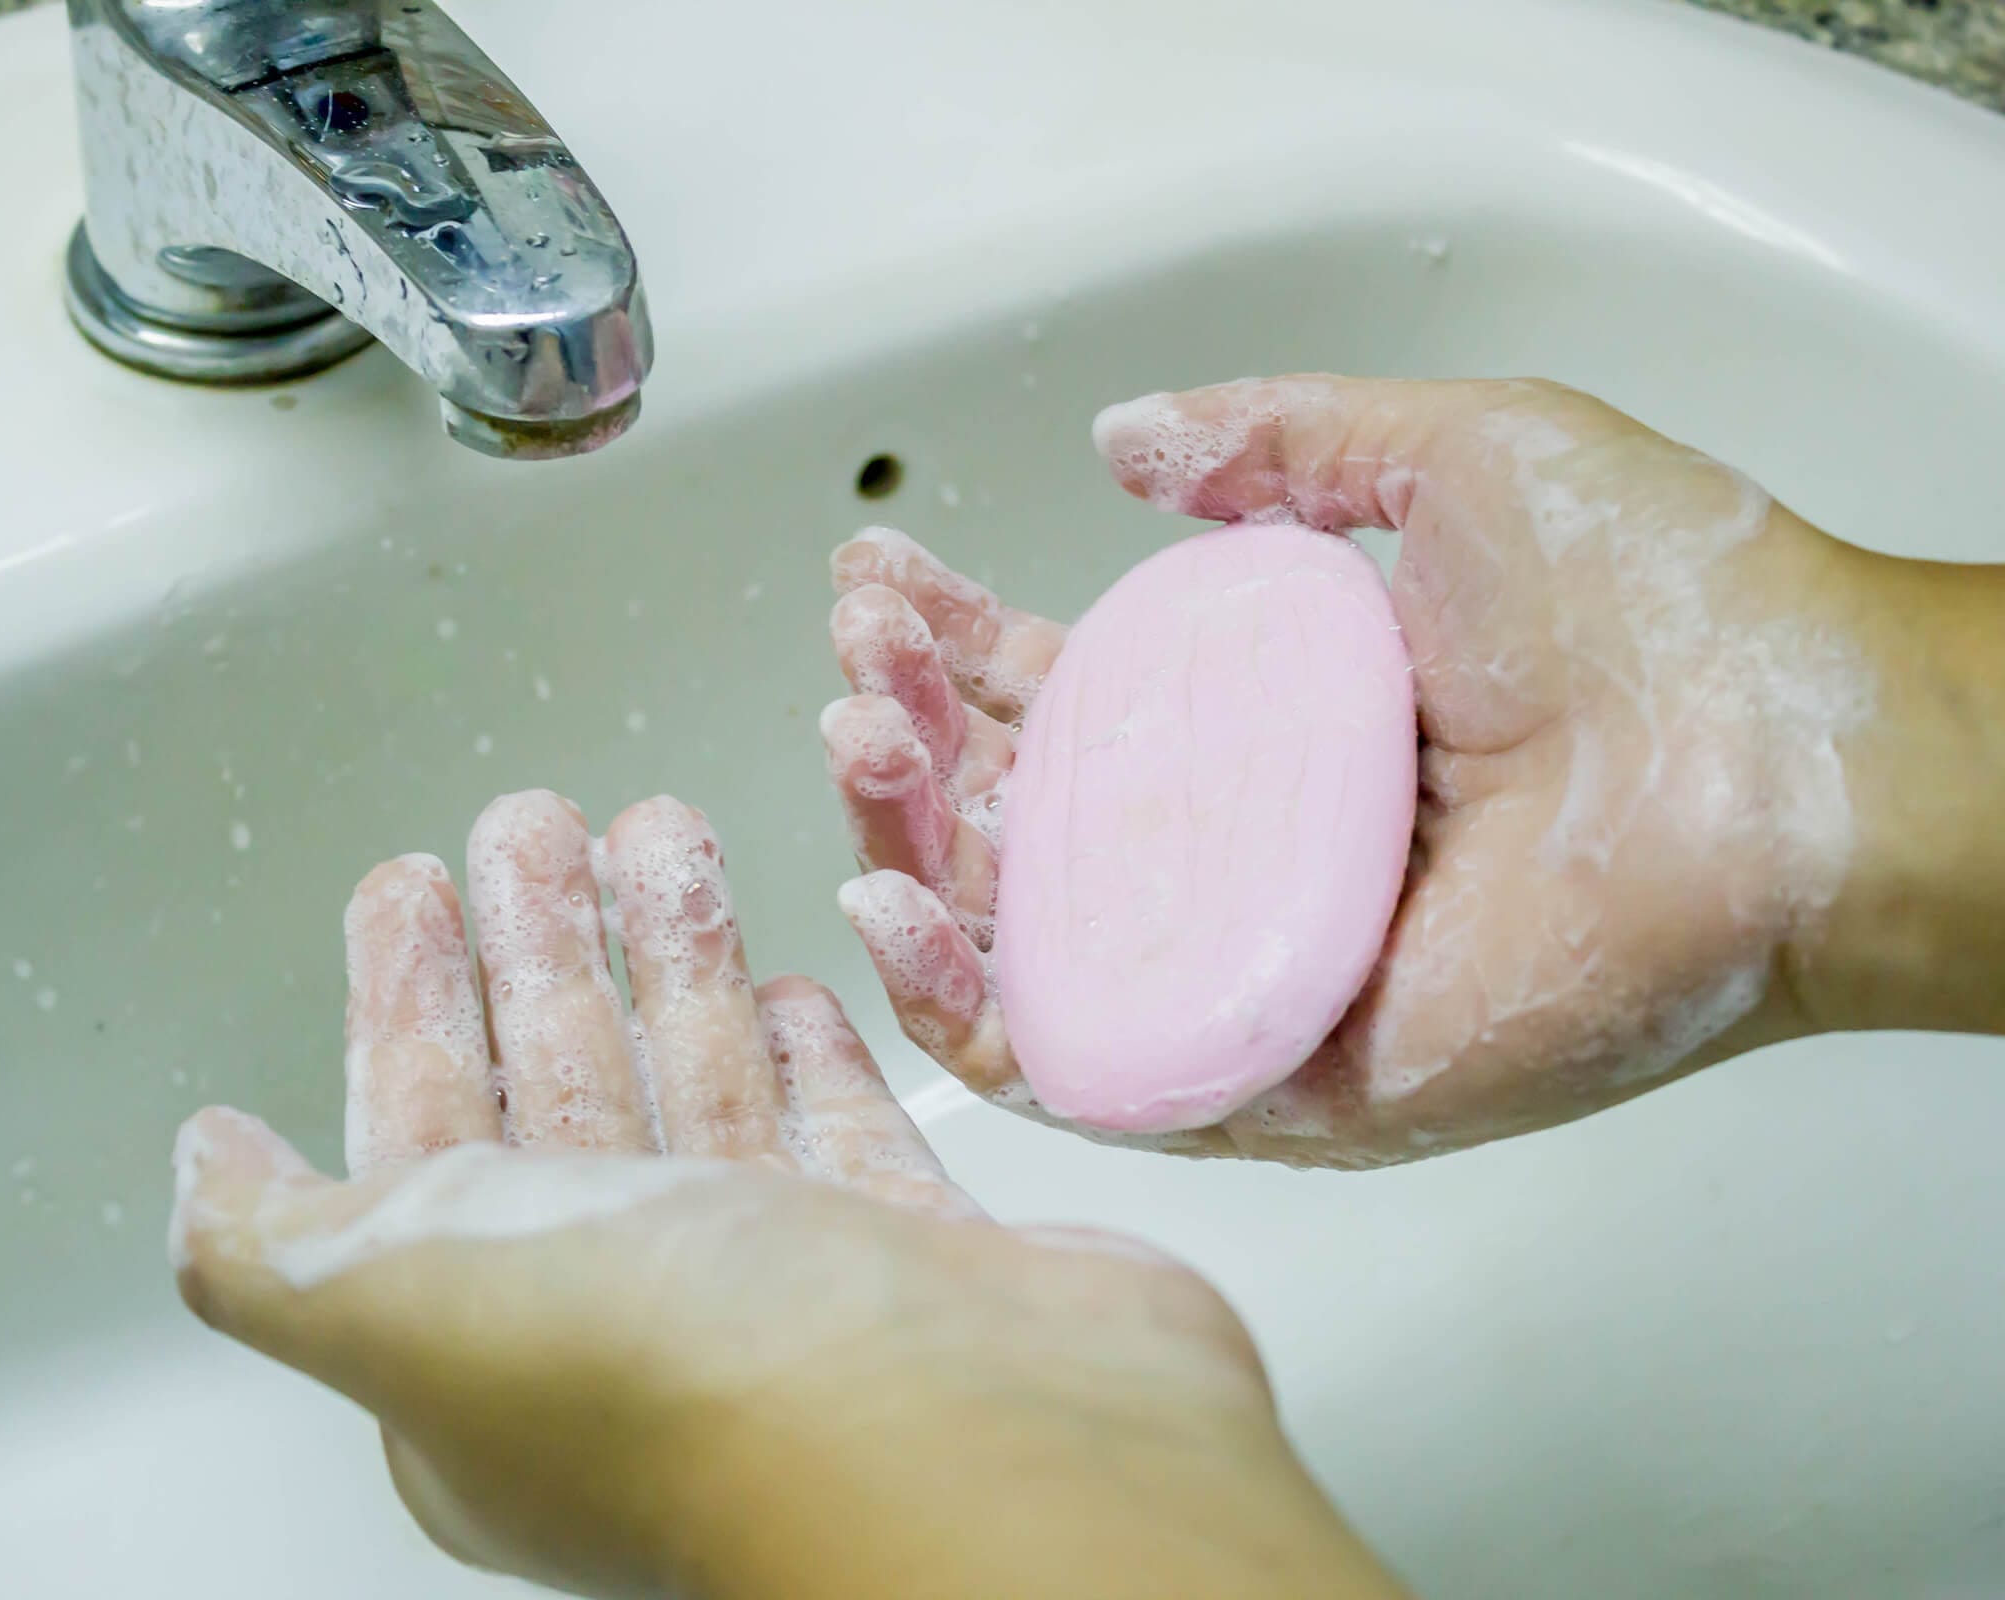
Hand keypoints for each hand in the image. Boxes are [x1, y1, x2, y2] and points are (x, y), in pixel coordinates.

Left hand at [168, 790, 1402, 1599]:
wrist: (979, 1449)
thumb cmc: (684, 1376)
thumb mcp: (398, 1300)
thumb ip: (270, 1240)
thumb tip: (203, 1169)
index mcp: (487, 1346)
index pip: (421, 1134)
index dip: (405, 1001)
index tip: (407, 879)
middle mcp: (630, 1327)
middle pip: (564, 1090)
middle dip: (539, 942)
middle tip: (533, 815)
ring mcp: (782, 1294)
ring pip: (698, 1091)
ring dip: (668, 958)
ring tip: (658, 829)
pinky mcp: (916, 1265)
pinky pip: (838, 1136)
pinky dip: (803, 1055)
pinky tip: (784, 982)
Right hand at [824, 376, 1894, 1166]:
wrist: (1785, 766)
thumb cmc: (1665, 608)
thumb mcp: (1456, 457)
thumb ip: (1284, 438)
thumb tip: (1125, 440)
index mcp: (1278, 726)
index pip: (1072, 698)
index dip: (962, 643)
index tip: (884, 578)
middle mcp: (1249, 851)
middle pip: (1023, 817)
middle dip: (910, 732)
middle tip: (862, 657)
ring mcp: (1251, 969)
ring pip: (1025, 940)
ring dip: (910, 843)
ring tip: (858, 741)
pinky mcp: (1274, 1079)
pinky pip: (1085, 1063)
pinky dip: (966, 1001)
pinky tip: (894, 896)